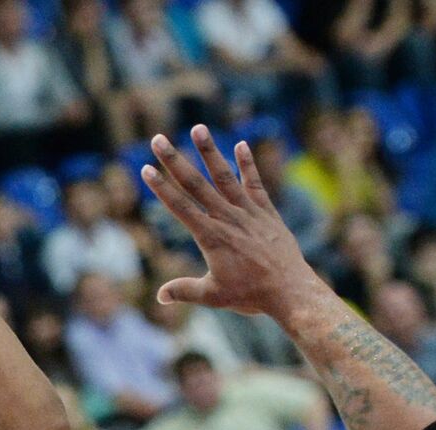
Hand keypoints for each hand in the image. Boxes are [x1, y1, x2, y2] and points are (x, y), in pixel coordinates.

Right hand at [141, 126, 324, 322]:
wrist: (289, 290)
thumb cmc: (250, 295)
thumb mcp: (213, 296)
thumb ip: (185, 291)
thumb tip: (160, 296)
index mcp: (211, 237)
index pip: (180, 207)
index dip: (161, 188)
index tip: (146, 169)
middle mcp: (227, 218)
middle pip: (196, 184)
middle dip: (174, 160)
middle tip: (158, 139)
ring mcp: (248, 212)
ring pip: (224, 176)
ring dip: (209, 151)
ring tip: (198, 127)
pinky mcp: (266, 212)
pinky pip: (255, 184)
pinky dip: (248, 165)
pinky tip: (240, 144)